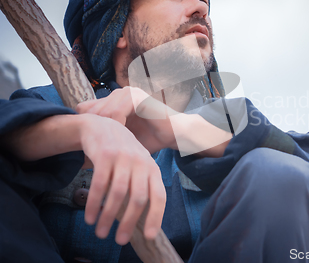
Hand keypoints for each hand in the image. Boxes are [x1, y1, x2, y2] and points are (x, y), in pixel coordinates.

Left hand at [77, 86, 231, 157]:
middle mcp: (118, 92)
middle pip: (90, 111)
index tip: (85, 148)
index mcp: (113, 99)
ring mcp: (128, 92)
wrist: (174, 134)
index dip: (84, 128)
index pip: (84, 109)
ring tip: (105, 148)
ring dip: (102, 132)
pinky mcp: (137, 96)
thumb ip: (102, 143)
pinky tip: (119, 140)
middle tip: (93, 150)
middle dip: (91, 132)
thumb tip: (77, 161)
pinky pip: (116, 112)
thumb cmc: (149, 139)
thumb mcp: (121, 141)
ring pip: (102, 112)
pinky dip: (115, 127)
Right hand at [78, 114, 165, 244]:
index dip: (156, 217)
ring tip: (101, 233)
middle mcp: (141, 162)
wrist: (101, 127)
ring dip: (108, 217)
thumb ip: (142, 187)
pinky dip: (94, 204)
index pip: (159, 196)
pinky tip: (89, 218)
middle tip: (120, 241)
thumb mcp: (138, 166)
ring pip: (118, 193)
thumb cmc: (122, 154)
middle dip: (129, 223)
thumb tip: (142, 221)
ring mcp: (123, 157)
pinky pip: (100, 184)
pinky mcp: (105, 155)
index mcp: (152, 168)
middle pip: (138, 198)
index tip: (149, 236)